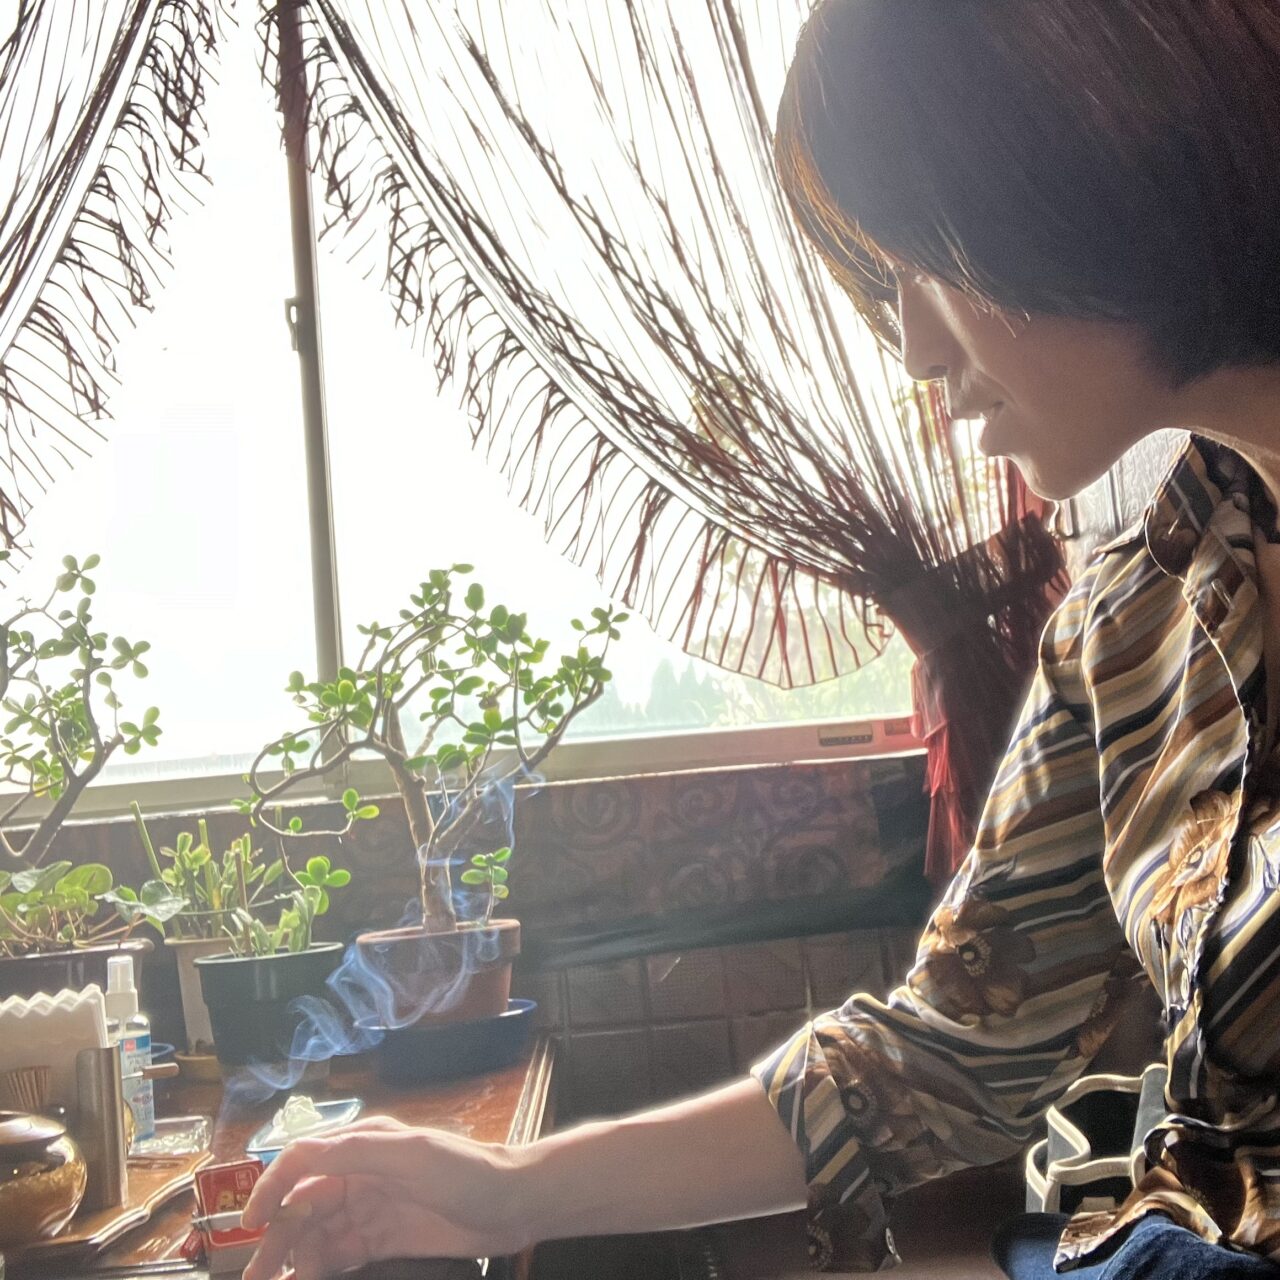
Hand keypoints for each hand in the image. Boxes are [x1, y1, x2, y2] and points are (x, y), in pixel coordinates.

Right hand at [241, 1116, 528, 1279]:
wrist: (513, 1203)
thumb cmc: (465, 1170)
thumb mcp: (411, 1154)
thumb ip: (357, 1152)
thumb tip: (303, 1155)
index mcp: (363, 1145)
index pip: (302, 1161)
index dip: (271, 1187)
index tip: (249, 1223)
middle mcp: (359, 1174)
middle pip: (303, 1206)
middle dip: (276, 1238)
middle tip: (256, 1277)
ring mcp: (369, 1209)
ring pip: (316, 1235)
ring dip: (293, 1260)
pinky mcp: (381, 1239)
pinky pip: (339, 1254)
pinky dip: (317, 1270)